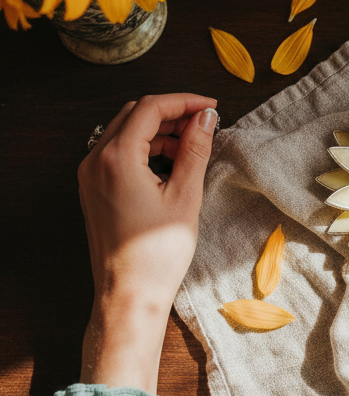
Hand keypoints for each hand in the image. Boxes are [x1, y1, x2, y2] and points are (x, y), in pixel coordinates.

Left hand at [77, 94, 217, 392]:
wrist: (129, 294)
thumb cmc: (158, 254)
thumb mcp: (186, 195)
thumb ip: (195, 149)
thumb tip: (205, 118)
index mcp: (117, 157)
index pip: (151, 108)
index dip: (185, 101)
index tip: (211, 107)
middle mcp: (95, 160)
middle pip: (134, 114)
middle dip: (171, 113)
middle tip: (204, 122)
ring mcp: (90, 175)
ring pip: (124, 131)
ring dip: (158, 130)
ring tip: (191, 144)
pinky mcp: (93, 189)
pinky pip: (117, 152)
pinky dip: (144, 148)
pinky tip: (170, 162)